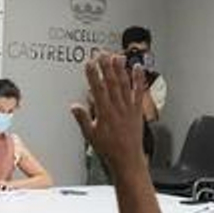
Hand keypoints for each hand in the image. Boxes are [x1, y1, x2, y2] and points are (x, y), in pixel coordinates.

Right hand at [70, 54, 147, 172]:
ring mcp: (128, 108)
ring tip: (116, 56)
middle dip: (106, 66)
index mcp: (105, 113)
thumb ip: (82, 119)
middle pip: (111, 82)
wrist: (127, 159)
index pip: (97, 89)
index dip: (93, 74)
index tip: (89, 63)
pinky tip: (137, 68)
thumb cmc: (109, 149)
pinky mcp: (137, 110)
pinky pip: (139, 92)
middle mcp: (117, 108)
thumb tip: (75, 107)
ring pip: (124, 84)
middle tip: (101, 53)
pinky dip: (138, 79)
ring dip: (120, 69)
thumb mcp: (90, 136)